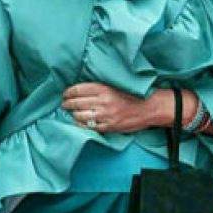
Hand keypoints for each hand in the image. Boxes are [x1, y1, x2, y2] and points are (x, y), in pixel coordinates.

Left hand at [62, 83, 196, 132]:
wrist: (148, 107)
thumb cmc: (131, 95)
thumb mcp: (114, 86)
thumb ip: (98, 88)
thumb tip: (79, 90)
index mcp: (104, 88)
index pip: (78, 90)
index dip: (68, 92)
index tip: (65, 94)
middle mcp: (103, 101)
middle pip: (77, 103)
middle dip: (67, 104)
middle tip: (64, 104)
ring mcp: (105, 115)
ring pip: (80, 116)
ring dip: (73, 114)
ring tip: (71, 113)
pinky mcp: (108, 126)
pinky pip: (89, 127)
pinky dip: (81, 125)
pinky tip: (78, 122)